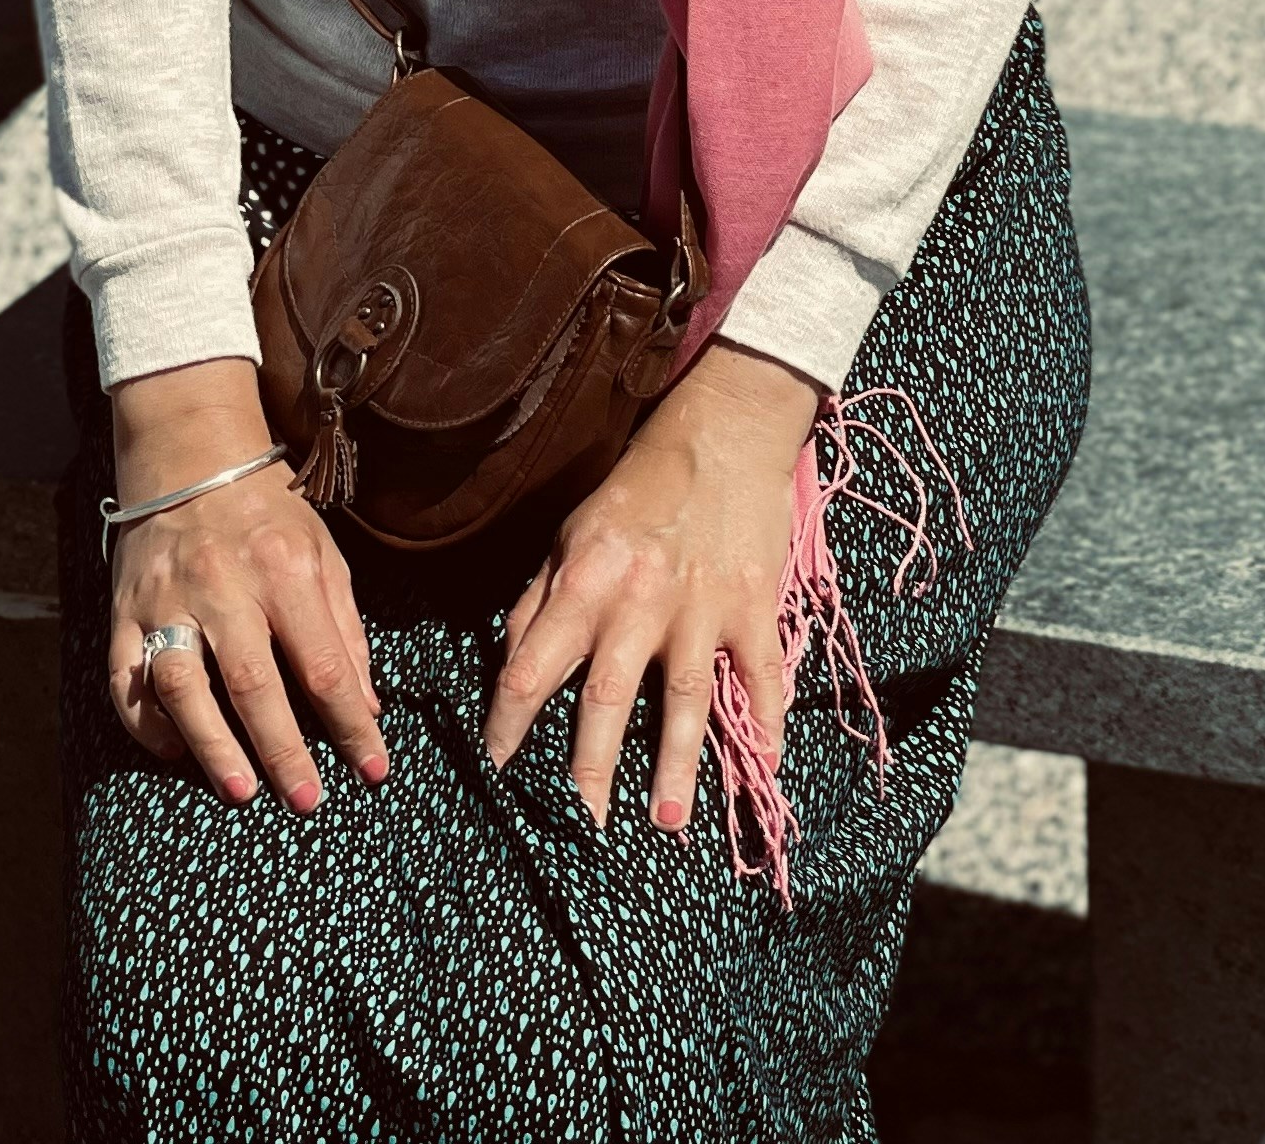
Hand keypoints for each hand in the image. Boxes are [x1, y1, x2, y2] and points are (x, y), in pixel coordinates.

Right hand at [105, 357, 386, 812]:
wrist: (191, 455)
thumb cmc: (268, 516)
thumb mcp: (324, 555)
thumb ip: (345, 630)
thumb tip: (367, 705)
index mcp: (285, 569)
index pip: (324, 664)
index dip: (351, 724)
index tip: (374, 770)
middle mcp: (224, 585)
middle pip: (253, 684)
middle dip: (283, 751)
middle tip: (307, 803)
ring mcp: (167, 600)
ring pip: (183, 687)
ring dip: (211, 746)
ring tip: (239, 792)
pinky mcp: (124, 612)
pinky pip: (126, 681)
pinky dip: (147, 725)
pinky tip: (175, 752)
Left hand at [485, 342, 821, 832]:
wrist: (725, 429)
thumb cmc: (638, 484)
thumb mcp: (570, 533)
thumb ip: (537, 601)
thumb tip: (508, 666)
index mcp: (584, 582)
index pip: (529, 670)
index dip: (506, 729)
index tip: (498, 775)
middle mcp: (638, 601)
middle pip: (606, 700)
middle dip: (589, 773)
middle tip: (580, 835)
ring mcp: (701, 606)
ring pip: (684, 698)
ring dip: (677, 764)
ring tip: (668, 823)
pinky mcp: (753, 603)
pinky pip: (759, 670)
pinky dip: (767, 715)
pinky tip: (766, 759)